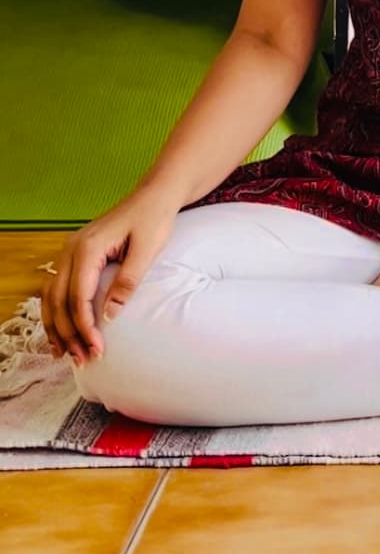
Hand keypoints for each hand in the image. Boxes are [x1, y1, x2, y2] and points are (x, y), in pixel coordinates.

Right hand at [40, 188, 176, 366]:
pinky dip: (56, 311)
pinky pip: (57, 287)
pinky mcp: (75, 254)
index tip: (97, 349)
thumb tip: (110, 316)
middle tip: (83, 359)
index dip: (85, 326)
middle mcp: (71, 247)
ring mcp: (70, 249)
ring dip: (57, 326)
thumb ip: (128, 281)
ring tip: (66, 354)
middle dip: (69, 333)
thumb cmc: (154, 218)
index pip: (78, 296)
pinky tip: (62, 331)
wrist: (155, 194)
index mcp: (88, 246)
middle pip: (59, 299)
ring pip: (51, 295)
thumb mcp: (147, 250)